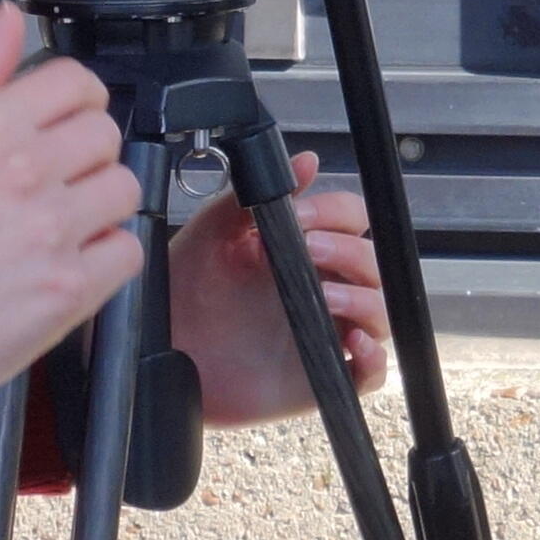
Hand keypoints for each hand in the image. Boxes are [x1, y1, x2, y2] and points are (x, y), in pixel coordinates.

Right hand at [0, 10, 141, 472]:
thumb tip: (7, 21)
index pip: (77, 81)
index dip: (73, 102)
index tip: (62, 123)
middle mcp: (25, 174)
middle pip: (106, 135)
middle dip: (83, 156)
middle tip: (47, 186)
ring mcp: (51, 233)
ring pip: (123, 190)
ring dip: (97, 207)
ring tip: (51, 229)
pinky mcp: (68, 290)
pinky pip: (127, 253)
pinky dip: (104, 260)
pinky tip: (61, 265)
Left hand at [170, 155, 390, 426]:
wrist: (161, 350)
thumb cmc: (184, 292)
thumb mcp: (212, 234)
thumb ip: (254, 196)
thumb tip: (306, 161)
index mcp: (301, 250)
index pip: (350, 221)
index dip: (336, 214)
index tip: (301, 218)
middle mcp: (320, 288)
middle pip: (371, 264)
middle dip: (348, 253)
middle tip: (311, 251)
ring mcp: (325, 333)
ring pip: (378, 312)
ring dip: (365, 301)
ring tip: (327, 299)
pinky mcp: (322, 378)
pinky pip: (371, 373)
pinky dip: (375, 360)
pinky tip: (353, 344)